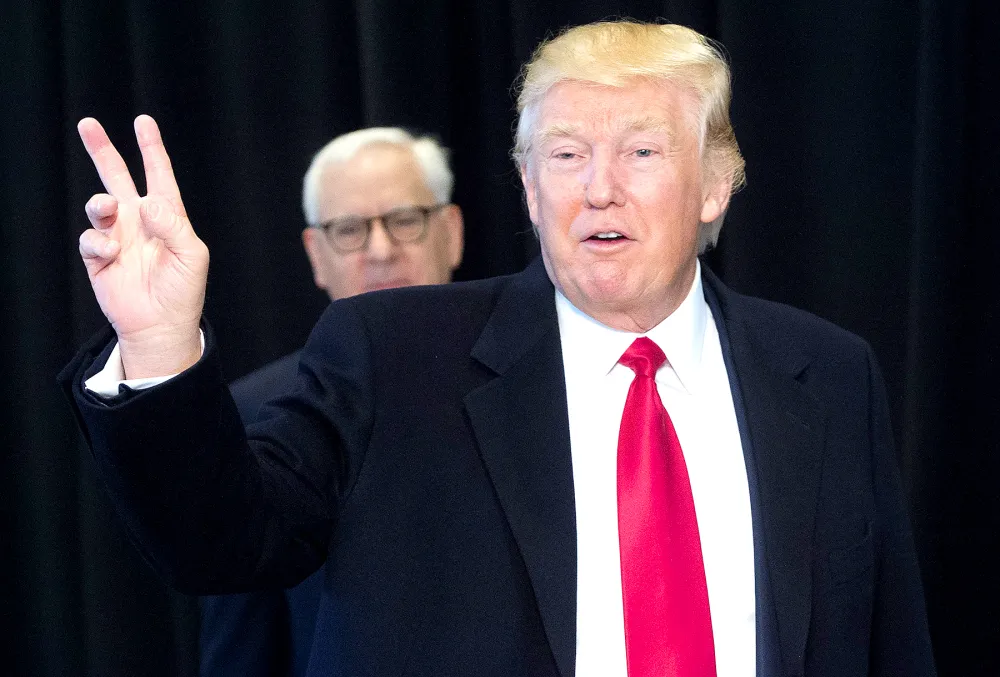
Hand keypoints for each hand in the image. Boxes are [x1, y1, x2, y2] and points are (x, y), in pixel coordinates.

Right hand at [77, 115, 207, 377]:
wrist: (161, 325)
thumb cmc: (184, 291)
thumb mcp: (192, 256)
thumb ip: (174, 225)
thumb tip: (148, 202)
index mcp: (167, 216)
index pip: (158, 175)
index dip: (152, 149)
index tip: (144, 121)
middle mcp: (139, 221)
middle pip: (118, 176)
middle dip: (103, 150)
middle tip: (88, 123)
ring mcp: (118, 237)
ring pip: (98, 203)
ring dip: (100, 202)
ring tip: (108, 207)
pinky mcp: (99, 257)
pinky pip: (91, 238)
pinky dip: (99, 242)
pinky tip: (112, 255)